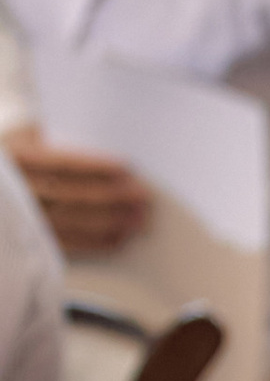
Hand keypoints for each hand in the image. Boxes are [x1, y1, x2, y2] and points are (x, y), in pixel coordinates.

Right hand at [7, 130, 150, 252]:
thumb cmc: (13, 156)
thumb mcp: (23, 136)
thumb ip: (54, 137)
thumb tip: (103, 148)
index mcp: (19, 159)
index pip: (64, 164)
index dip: (97, 166)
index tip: (128, 167)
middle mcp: (20, 189)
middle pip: (74, 194)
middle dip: (114, 197)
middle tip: (145, 197)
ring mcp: (24, 217)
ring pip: (74, 220)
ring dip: (112, 221)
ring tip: (139, 220)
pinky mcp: (31, 240)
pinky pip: (66, 244)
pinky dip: (95, 242)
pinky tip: (119, 239)